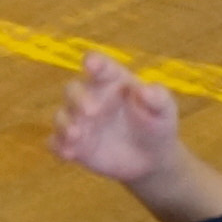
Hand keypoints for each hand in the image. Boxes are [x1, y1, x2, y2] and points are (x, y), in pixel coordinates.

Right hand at [51, 48, 182, 184]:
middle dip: (78, 98)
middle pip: (73, 89)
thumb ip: (158, 98)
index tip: (92, 64)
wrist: (152, 159)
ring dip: (65, 123)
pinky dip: (59, 146)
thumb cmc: (157, 124)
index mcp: (111, 81)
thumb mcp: (164, 110)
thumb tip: (144, 90)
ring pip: (61, 116)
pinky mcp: (74, 145)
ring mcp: (79, 122)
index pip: (100, 66)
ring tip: (76, 134)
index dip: (94, 62)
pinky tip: (69, 153)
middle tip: (92, 111)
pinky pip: (57, 143)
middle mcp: (90, 97)